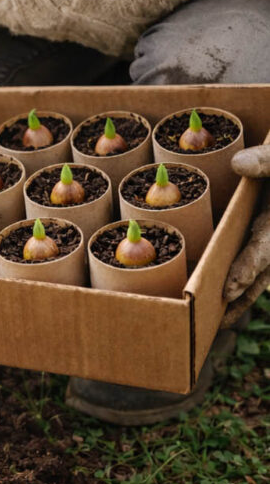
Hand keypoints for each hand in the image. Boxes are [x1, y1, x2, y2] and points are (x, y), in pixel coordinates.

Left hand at [224, 145, 269, 322]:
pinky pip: (255, 260)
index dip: (246, 270)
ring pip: (260, 273)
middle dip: (241, 296)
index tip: (229, 291)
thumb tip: (239, 165)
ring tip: (218, 320)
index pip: (264, 249)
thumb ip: (266, 162)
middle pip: (261, 272)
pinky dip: (242, 278)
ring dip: (241, 294)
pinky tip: (224, 295)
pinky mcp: (263, 232)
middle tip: (217, 321)